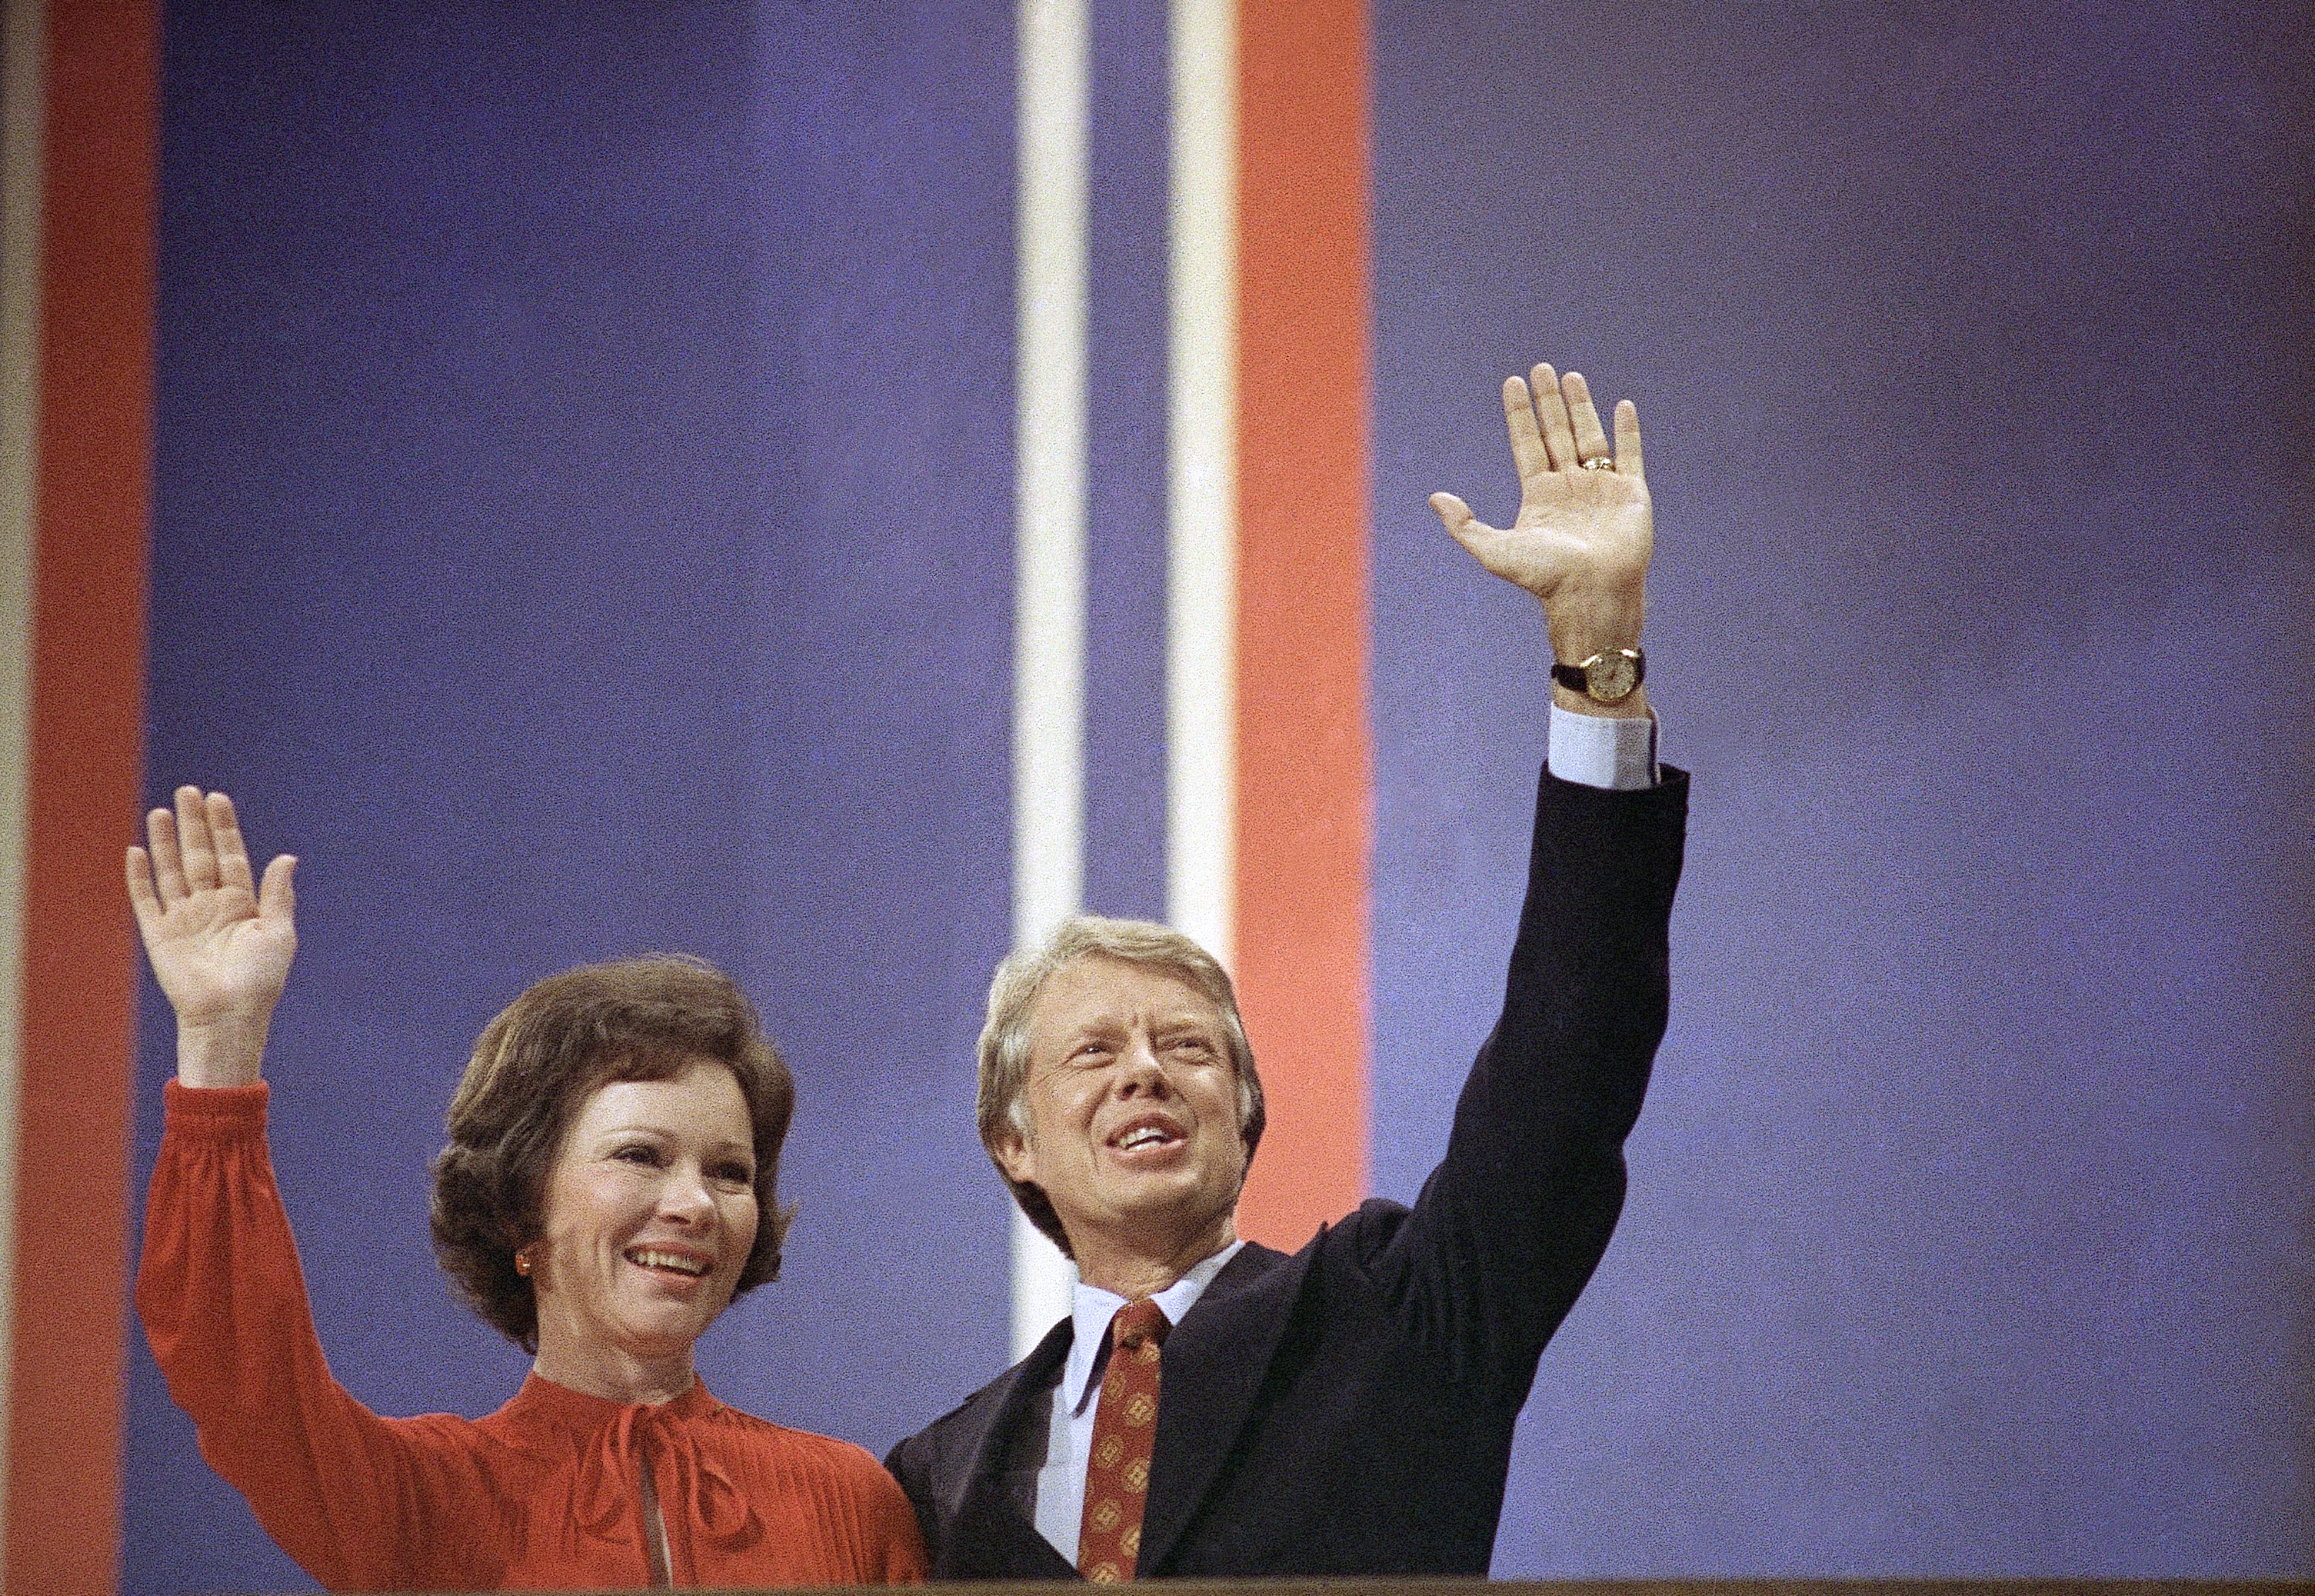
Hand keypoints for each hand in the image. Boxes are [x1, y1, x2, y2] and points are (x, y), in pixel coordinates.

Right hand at [125, 788, 297, 1086]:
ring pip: (171, 870)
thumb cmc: (260, 980)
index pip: (231, 856)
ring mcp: (184, 918)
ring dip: (165, 842)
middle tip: (187, 791)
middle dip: (193, 824)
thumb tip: (288, 856)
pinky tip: (136, 850)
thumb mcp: (278, 933)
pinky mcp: (160, 934)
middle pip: (199, 855)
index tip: (218, 798)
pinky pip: (146, 899)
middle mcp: (211, 906)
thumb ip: (279, 894)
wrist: (229, 1015)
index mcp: (242, 904)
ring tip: (161, 811)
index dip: (224, 828)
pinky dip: (139, 876)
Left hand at [1429, 364, 1651, 677]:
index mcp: (1538, 495)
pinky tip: (1623, 405)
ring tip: (1571, 376)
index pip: (1526, 443)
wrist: (1591, 595)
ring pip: (1590, 436)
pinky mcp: (1631, 493)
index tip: (1513, 382)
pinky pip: (1630, 454)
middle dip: (1548, 401)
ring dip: (1581, 406)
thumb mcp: (1494, 551)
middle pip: (1556, 433)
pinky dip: (1628, 430)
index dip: (1520, 413)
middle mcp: (1568, 487)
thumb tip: (1434, 497)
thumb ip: (1464, 525)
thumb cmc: (1544, 578)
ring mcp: (1600, 488)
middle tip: (1541, 368)